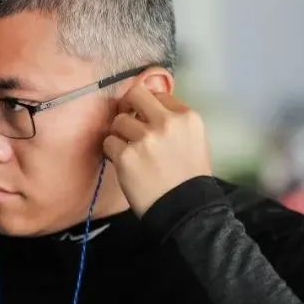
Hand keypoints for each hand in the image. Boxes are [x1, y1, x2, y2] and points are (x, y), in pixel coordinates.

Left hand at [102, 85, 212, 216]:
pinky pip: (109, 142)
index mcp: (187, 117)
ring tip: (129, 150)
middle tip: (128, 122)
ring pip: (118, 121)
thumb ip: (175, 122)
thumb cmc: (189, 177)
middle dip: (129, 107)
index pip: (158, 94)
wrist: (184, 209)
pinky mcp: (126, 155)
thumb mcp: (194, 140)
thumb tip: (148, 109)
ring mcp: (145, 138)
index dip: (148, 107)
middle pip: (135, 94)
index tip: (145, 119)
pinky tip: (124, 163)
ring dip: (120, 134)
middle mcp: (167, 123)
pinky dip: (113, 152)